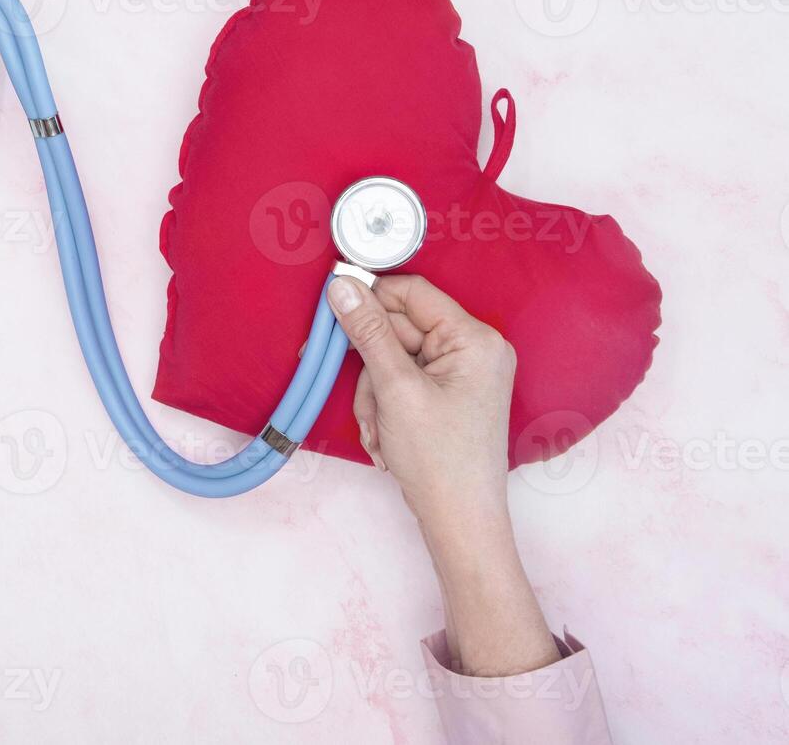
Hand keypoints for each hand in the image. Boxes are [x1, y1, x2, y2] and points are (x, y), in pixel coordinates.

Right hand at [327, 273, 558, 676]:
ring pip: (392, 360)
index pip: (412, 293)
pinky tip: (388, 438)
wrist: (459, 520)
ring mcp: (461, 374)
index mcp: (473, 339)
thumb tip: (342, 286)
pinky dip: (385, 407)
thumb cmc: (439, 460)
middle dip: (372, 368)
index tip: (333, 309)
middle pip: (398, 329)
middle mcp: (473, 350)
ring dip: (374, 395)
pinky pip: (401, 382)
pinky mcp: (447, 396)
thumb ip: (368, 332)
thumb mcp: (395, 389)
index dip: (371, 299)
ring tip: (381, 431)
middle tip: (368, 403)